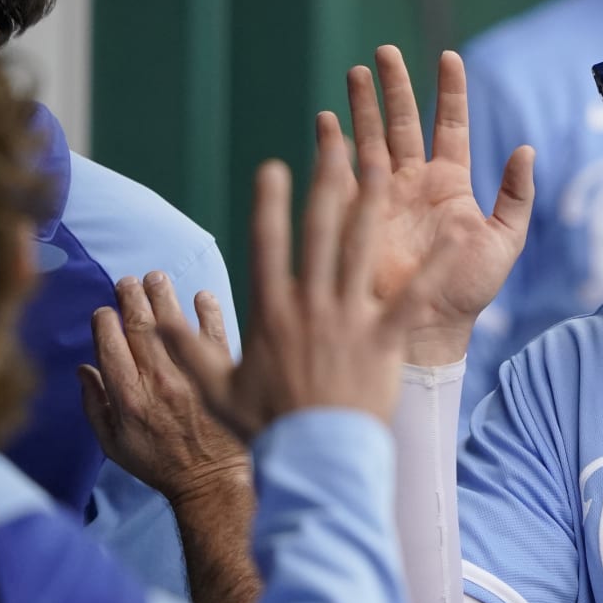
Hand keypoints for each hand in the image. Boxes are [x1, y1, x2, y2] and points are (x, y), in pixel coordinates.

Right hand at [79, 272, 247, 504]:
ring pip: (174, 324)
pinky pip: (216, 334)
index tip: (104, 310)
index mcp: (128, 396)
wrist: (212, 479)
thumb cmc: (159, 463)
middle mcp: (158, 380)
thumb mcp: (113, 445)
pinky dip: (209, 312)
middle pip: (141, 327)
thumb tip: (83, 369)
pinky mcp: (222, 373)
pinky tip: (201, 296)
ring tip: (156, 277)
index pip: (110, 346)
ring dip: (163, 296)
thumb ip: (94, 405)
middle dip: (131, 298)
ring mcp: (192, 374)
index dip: (105, 322)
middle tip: (128, 280)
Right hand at [160, 119, 452, 439]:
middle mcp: (311, 305)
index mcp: (271, 311)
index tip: (272, 166)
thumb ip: (185, 347)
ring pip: (362, 250)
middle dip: (326, 183)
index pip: (267, 245)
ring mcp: (349, 319)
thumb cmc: (267, 426)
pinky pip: (413, 295)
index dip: (270, 204)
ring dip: (372, 205)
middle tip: (335, 142)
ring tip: (383, 165)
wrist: (316, 459)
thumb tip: (149, 320)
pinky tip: (453, 237)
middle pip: (320, 232)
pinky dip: (433, 267)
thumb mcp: (214, 387)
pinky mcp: (384, 338)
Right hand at [344, 46, 534, 364]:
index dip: (449, 91)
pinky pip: (342, 174)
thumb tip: (527, 150)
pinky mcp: (357, 215)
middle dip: (393, 87)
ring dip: (361, 106)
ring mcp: (382, 196)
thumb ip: (515, 196)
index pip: (450, 124)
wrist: (429, 326)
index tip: (448, 57)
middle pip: (402, 122)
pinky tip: (326, 120)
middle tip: (383, 52)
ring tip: (355, 72)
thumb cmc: (468, 289)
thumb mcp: (503, 241)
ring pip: (370, 138)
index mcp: (450, 183)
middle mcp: (413, 182)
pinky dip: (332, 147)